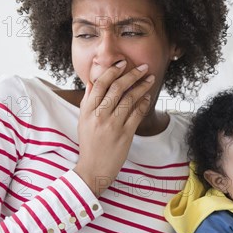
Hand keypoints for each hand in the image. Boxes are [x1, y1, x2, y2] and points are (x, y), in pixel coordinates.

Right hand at [74, 62, 153, 195]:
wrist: (94, 168)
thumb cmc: (89, 143)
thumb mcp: (83, 121)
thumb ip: (88, 101)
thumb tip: (93, 82)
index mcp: (88, 110)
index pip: (101, 84)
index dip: (113, 71)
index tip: (123, 63)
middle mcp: (99, 116)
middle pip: (117, 88)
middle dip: (132, 74)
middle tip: (143, 67)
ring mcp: (113, 125)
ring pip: (129, 99)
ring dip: (142, 86)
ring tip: (150, 79)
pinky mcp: (125, 135)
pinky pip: (137, 114)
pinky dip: (143, 103)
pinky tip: (147, 97)